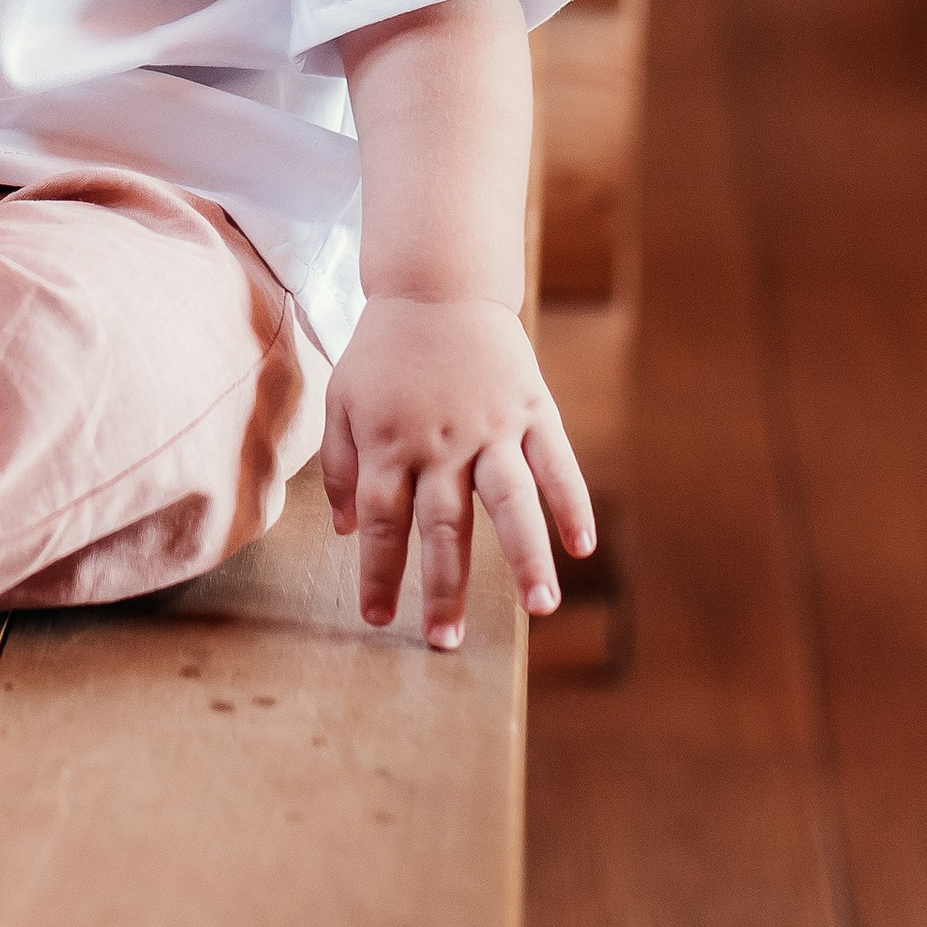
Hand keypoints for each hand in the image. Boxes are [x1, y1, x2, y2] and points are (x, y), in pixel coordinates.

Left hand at [321, 292, 593, 649]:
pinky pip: (556, 462)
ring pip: (509, 500)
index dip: (379, 572)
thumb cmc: (385, 351)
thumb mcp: (344, 399)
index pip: (382, 522)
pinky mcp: (531, 409)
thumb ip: (344, 466)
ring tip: (539, 607)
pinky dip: (571, 503)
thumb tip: (348, 531)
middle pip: (443, 525)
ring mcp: (491, 427)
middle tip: (445, 641)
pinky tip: (583, 547)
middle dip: (443, 587)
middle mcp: (441, 442)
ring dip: (523, 556)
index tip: (378, 619)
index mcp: (390, 442)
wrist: (437, 284)